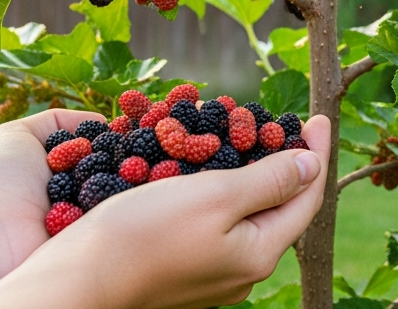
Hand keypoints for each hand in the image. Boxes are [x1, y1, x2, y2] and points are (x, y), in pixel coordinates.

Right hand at [0, 114, 332, 308]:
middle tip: (282, 125)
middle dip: (285, 164)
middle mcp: (241, 272)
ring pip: (245, 217)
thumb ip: (269, 181)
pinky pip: (216, 226)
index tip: (318, 117)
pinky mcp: (182, 272)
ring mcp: (211, 275)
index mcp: (258, 254)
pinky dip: (221, 194)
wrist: (79, 281)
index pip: (306, 197)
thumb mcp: (215, 196)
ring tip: (246, 140)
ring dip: (251, 176)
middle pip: (279, 209)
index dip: (316, 153)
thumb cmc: (145, 234)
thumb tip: (311, 165)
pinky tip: (205, 173)